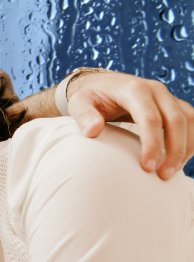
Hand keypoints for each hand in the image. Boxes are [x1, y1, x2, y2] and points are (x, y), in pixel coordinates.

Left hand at [67, 72, 193, 179]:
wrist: (102, 85)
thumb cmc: (90, 97)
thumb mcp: (79, 103)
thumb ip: (83, 116)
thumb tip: (92, 131)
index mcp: (133, 90)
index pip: (150, 118)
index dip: (152, 144)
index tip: (147, 168)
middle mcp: (155, 90)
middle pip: (176, 120)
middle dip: (174, 150)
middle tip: (164, 176)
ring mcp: (167, 96)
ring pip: (189, 120)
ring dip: (186, 147)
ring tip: (171, 172)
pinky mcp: (173, 104)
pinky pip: (191, 121)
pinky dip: (190, 140)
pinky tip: (178, 160)